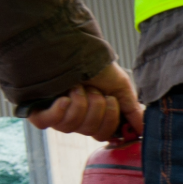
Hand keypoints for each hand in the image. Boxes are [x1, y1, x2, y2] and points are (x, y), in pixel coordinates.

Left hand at [27, 62, 142, 141]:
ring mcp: (58, 116)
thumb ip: (132, 110)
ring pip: (72, 127)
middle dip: (97, 109)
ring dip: (80, 104)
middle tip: (94, 90)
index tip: (113, 102)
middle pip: (91, 132)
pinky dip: (59, 111)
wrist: (75, 48)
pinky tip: (64, 99)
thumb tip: (143, 130)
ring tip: (78, 86)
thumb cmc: (97, 66)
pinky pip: (48, 123)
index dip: (110, 123)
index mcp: (96, 116)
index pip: (104, 135)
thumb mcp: (121, 87)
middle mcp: (77, 119)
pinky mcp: (39, 111)